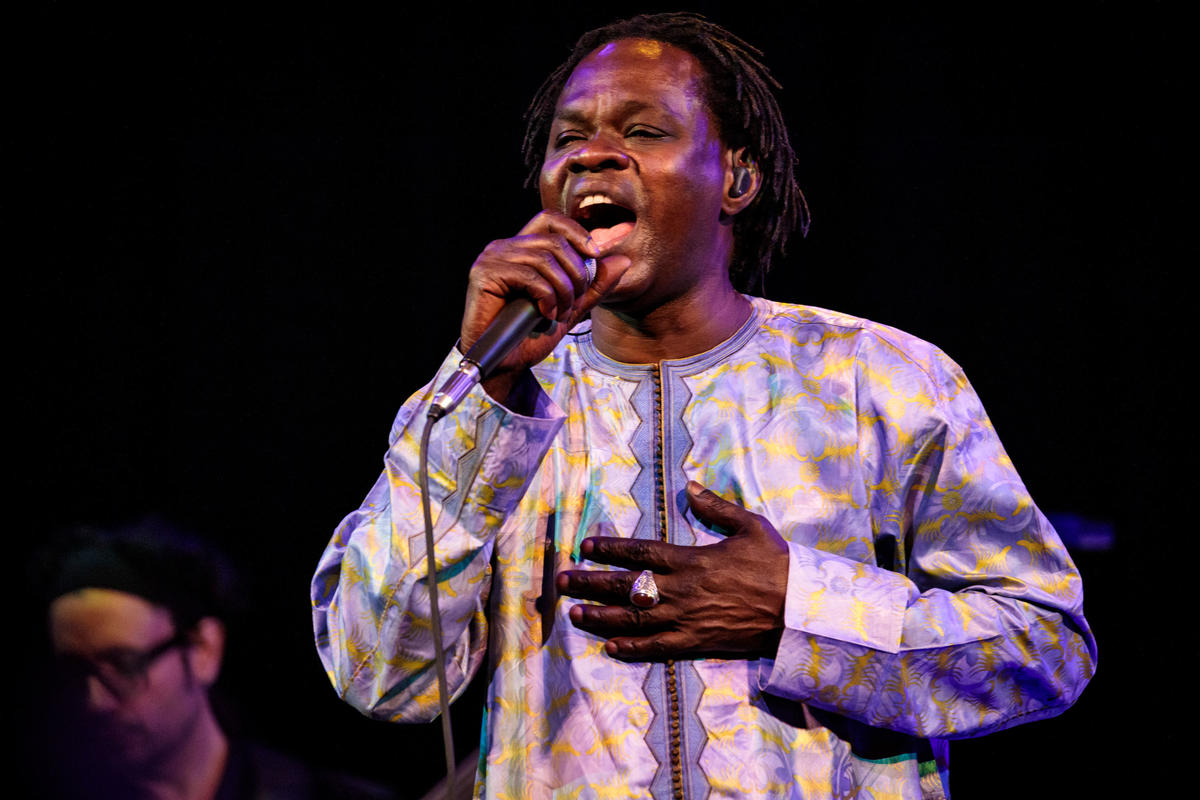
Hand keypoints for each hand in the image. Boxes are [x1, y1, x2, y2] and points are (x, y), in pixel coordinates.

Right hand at [461, 211, 630, 400]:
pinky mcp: (484, 274)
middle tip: (575, 303)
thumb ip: (594, 285)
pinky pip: (530, 276)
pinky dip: (547, 297)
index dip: (576, 232)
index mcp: (520, 249)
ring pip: (545, 260)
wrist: (505, 365)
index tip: (594, 255)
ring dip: (563, 291)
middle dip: (576, 275)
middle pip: (554, 242)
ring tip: (560, 314)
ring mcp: (491, 259)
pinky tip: (545, 315)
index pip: (550, 220)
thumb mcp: (571, 307)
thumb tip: (624, 260)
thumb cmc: (529, 337)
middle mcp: (503, 248)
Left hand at [557, 481, 788, 660]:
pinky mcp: (696, 641)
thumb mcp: (750, 526)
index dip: (610, 549)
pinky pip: (658, 647)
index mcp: (691, 559)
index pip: (640, 553)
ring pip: (634, 618)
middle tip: (561, 581)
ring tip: (574, 613)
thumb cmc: (776, 565)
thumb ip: (716, 507)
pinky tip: (611, 646)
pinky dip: (633, 648)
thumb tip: (690, 486)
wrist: (799, 610)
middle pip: (627, 586)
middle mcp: (682, 590)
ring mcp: (687, 619)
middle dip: (591, 583)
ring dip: (601, 616)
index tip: (585, 546)